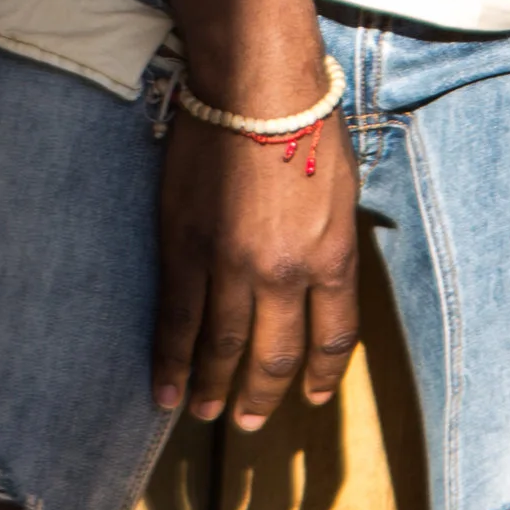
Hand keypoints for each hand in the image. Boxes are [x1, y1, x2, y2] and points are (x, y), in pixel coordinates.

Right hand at [153, 88, 360, 427]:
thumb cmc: (308, 124)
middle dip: (263, 395)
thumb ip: (330, 244)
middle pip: (275, 354)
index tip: (312, 397)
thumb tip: (320, 280)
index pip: (333, 337)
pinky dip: (170, 362)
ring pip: (222, 347)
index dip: (322, 375)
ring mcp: (231, 266)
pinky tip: (166, 392)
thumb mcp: (342, 192)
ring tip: (208, 413)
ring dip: (216, 388)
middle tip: (252, 424)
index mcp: (332, 257)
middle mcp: (285, 274)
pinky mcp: (186, 249)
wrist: (256, 85)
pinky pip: (177, 320)